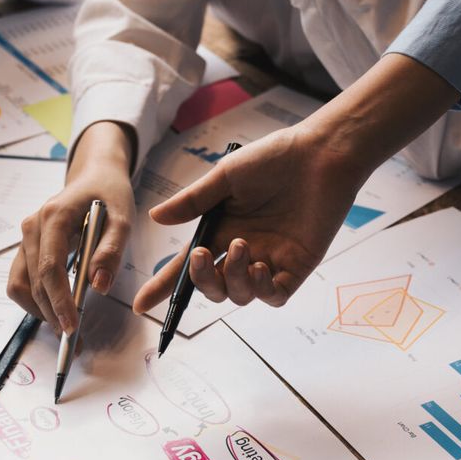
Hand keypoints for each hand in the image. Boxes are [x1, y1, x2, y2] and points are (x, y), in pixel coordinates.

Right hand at [8, 122, 136, 331]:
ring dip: (39, 311)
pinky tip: (56, 311)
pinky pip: (21, 280)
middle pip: (34, 281)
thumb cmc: (109, 194)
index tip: (72, 327)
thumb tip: (98, 285)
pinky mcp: (27, 247)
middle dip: (51, 314)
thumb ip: (111, 250)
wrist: (95, 176)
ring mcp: (26, 238)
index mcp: (54, 216)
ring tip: (65, 330)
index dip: (59, 300)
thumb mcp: (122, 217)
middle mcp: (32, 228)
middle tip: (74, 341)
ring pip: (20, 285)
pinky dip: (35, 300)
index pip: (50, 267)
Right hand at [131, 123, 365, 311]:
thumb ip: (193, 201)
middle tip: (202, 255)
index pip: (186, 265)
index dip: (163, 287)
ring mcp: (269, 260)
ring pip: (240, 296)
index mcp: (220, 230)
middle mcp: (242, 250)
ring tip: (242, 246)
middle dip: (201, 279)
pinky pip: (274, 296)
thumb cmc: (274, 159)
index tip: (140, 304)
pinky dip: (263, 289)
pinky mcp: (297, 267)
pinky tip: (261, 266)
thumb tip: (155, 218)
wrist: (319, 155)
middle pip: (212, 287)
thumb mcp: (226, 177)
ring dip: (234, 278)